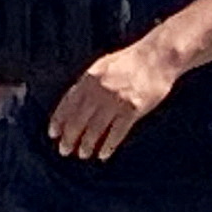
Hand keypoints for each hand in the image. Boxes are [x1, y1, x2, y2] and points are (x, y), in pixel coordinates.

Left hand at [49, 40, 182, 162]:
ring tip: (83, 154)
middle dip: (69, 138)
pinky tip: (103, 154)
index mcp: (90, 78)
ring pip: (95, 129)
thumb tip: (73, 102)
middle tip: (64, 150)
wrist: (159, 56)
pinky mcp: (133, 109)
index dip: (58, 121)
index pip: (67, 103)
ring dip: (87, 145)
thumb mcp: (103, 65)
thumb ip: (88, 83)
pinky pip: (117, 133)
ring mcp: (116, 100)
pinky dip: (108, 146)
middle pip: (78, 120)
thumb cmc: (131, 60)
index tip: (53, 134)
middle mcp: (100, 90)